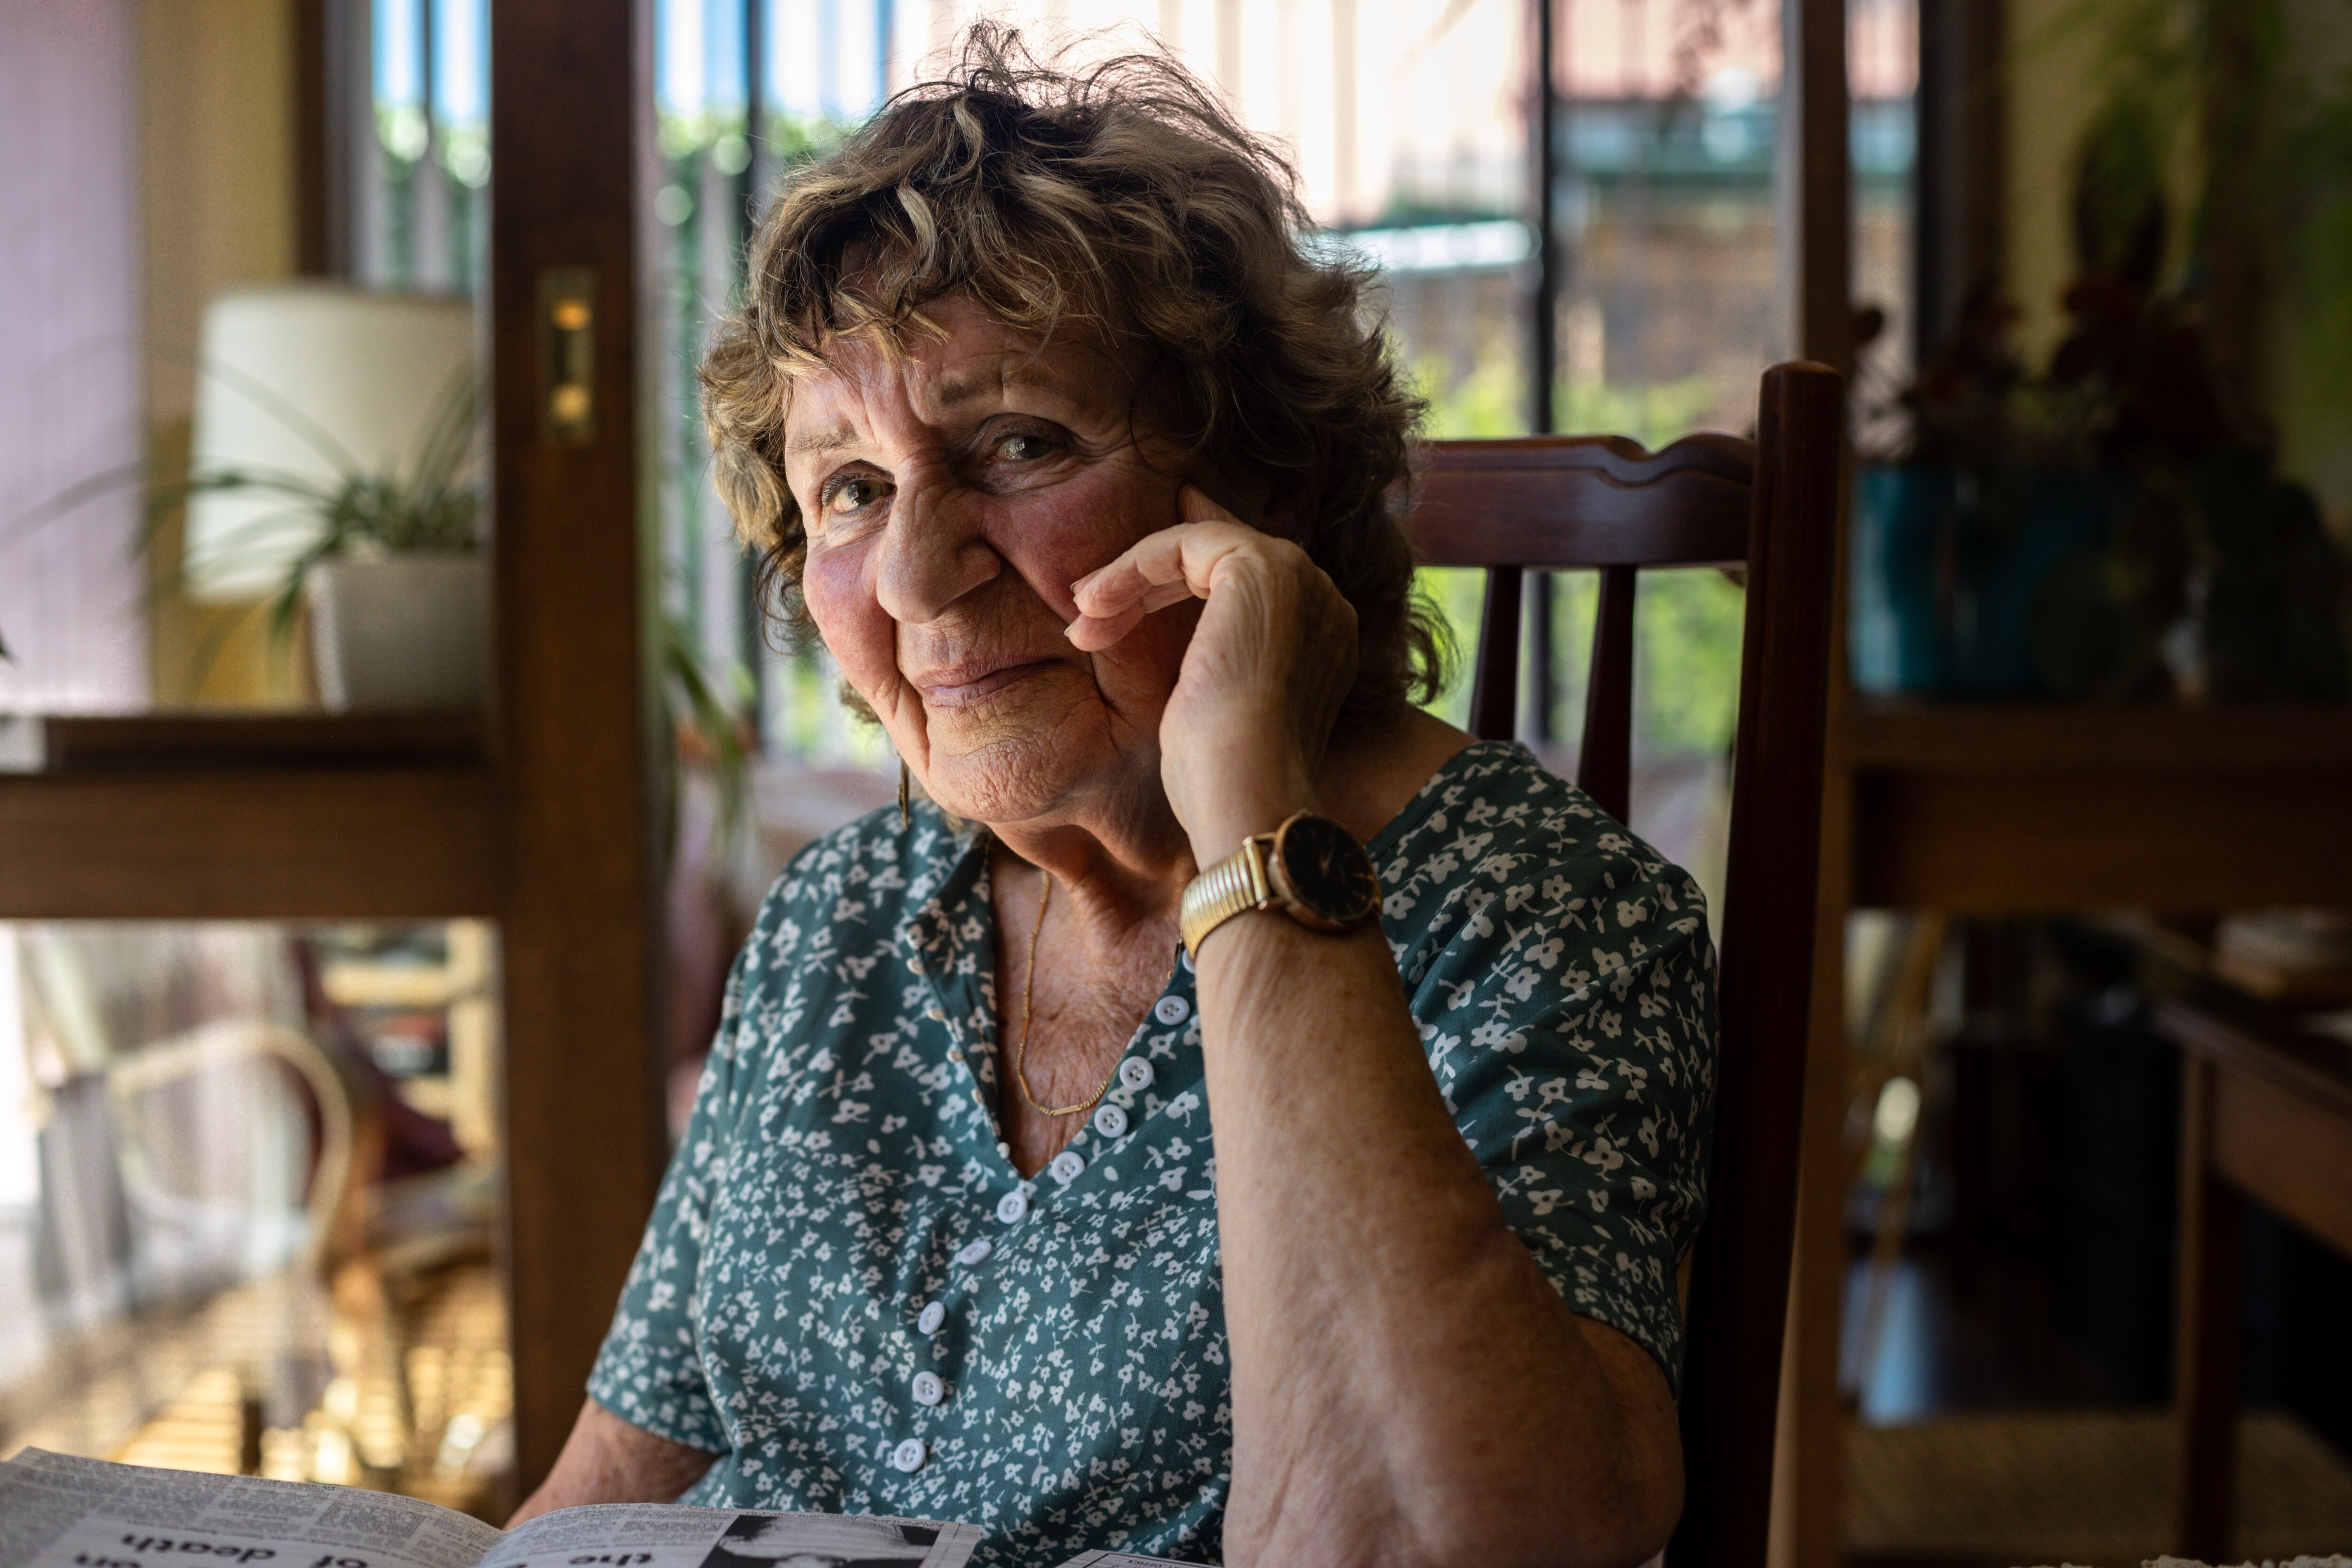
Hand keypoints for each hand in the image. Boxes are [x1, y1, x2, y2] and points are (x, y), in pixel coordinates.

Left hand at [1066, 486, 1357, 861]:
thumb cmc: (1223, 775)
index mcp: (1322, 638)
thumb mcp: (1215, 707)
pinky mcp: (1261, 568)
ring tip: (1083, 617)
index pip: (1249, 580)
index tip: (1122, 584)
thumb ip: (1214, 658)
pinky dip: (1133, 568)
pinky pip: (1187, 542)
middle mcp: (1322, 600)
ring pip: (1201, 547)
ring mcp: (1300, 579)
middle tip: (1088, 606)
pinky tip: (1095, 606)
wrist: (1246, 790)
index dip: (1184, 568)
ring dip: (1132, 577)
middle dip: (1147, 578)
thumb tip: (1194, 644)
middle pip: (1224, 559)